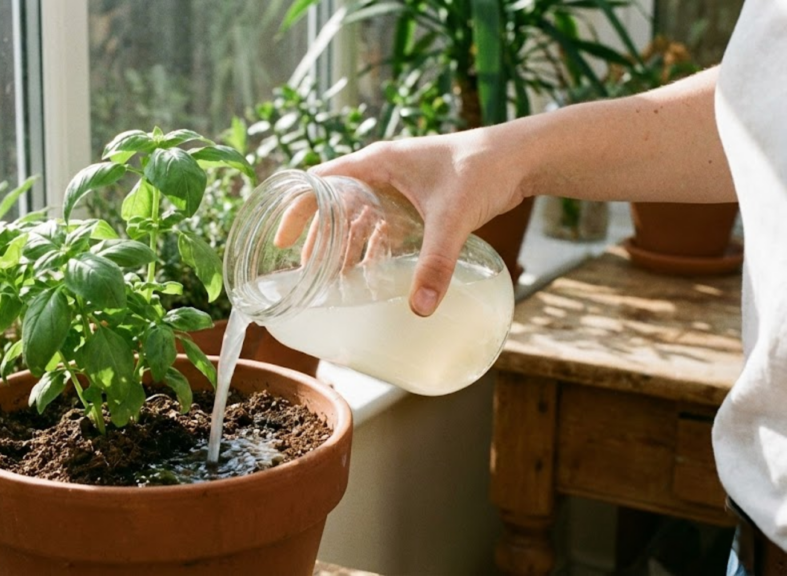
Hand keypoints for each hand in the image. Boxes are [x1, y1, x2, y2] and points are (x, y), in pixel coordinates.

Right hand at [309, 130, 526, 316]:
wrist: (520, 157)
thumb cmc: (482, 169)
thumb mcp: (452, 218)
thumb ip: (435, 263)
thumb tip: (421, 309)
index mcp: (376, 163)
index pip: (319, 182)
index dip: (297, 209)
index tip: (281, 239)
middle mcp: (382, 171)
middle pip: (335, 205)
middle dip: (320, 239)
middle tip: (308, 273)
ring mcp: (399, 184)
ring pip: (359, 216)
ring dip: (346, 245)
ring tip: (336, 280)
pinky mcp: (418, 198)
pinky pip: (384, 223)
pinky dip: (373, 245)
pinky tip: (373, 271)